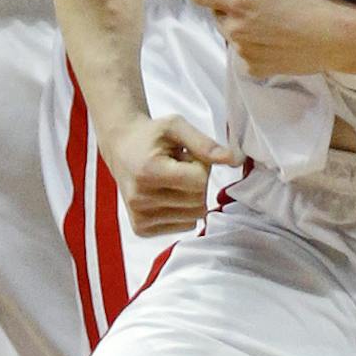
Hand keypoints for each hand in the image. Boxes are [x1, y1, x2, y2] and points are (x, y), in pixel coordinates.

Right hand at [104, 114, 239, 236]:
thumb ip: (205, 144)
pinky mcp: (141, 229)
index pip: (199, 182)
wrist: (121, 148)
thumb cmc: (151, 135)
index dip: (200, 166)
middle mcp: (141, 198)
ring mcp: (140, 216)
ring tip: (172, 180)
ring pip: (194, 217)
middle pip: (198, 202)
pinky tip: (167, 194)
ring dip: (191, 197)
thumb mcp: (176, 126)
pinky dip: (183, 210)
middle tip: (180, 167)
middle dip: (197, 183)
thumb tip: (235, 159)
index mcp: (148, 171)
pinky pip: (184, 226)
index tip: (187, 156)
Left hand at [194, 0, 355, 75]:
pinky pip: (244, 55)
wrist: (336, 37)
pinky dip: (253, 49)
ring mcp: (243, 51)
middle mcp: (235, 27)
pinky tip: (275, 43)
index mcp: (238, 1)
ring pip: (230, 35)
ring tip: (269, 25)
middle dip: (227, 8)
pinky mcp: (254, 69)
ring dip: (240, 28)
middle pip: (215, 15)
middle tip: (255, 4)